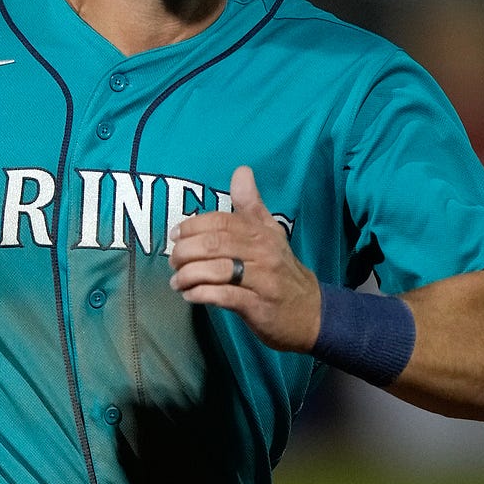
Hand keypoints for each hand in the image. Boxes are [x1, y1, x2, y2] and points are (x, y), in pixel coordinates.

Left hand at [168, 164, 321, 353]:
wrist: (310, 312)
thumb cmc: (282, 270)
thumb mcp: (270, 233)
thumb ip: (251, 204)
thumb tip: (241, 170)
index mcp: (261, 233)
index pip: (220, 221)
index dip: (192, 227)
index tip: (175, 236)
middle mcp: (262, 253)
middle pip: (213, 244)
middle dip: (185, 252)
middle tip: (173, 261)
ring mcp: (261, 280)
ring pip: (216, 271)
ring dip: (188, 276)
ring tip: (177, 282)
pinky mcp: (258, 306)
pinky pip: (223, 297)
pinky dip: (201, 294)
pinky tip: (191, 295)